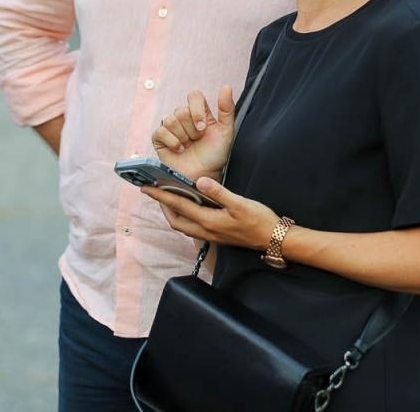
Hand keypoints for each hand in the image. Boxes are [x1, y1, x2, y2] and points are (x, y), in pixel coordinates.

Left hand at [142, 178, 277, 251]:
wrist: (273, 239)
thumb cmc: (258, 220)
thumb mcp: (240, 203)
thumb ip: (218, 192)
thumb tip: (199, 181)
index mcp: (208, 221)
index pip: (179, 206)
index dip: (161, 196)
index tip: (147, 187)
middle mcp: (205, 230)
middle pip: (176, 219)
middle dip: (163, 206)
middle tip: (155, 191)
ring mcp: (210, 235)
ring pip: (183, 224)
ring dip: (173, 212)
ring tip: (169, 197)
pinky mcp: (216, 235)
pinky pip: (192, 226)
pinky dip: (185, 216)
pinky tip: (190, 206)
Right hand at [152, 86, 234, 182]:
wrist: (202, 176)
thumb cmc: (215, 155)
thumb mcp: (226, 132)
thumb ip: (227, 109)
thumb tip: (226, 86)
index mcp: (199, 112)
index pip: (194, 96)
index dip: (196, 110)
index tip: (203, 128)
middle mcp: (184, 117)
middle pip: (181, 110)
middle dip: (191, 129)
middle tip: (197, 141)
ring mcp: (170, 127)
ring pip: (170, 120)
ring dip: (182, 136)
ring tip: (188, 146)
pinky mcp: (159, 138)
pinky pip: (161, 131)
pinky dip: (173, 142)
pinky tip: (179, 150)